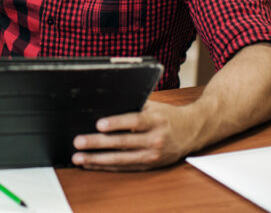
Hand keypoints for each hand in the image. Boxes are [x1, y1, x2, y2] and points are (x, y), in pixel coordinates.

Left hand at [71, 100, 198, 170]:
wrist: (192, 131)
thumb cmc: (167, 115)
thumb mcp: (153, 105)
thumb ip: (133, 104)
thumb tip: (105, 103)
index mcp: (156, 120)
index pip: (135, 121)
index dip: (116, 123)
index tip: (99, 124)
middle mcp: (155, 139)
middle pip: (123, 142)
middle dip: (98, 143)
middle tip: (79, 141)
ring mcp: (153, 155)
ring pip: (122, 159)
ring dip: (98, 159)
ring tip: (79, 157)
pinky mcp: (150, 166)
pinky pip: (124, 167)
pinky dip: (106, 166)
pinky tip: (91, 164)